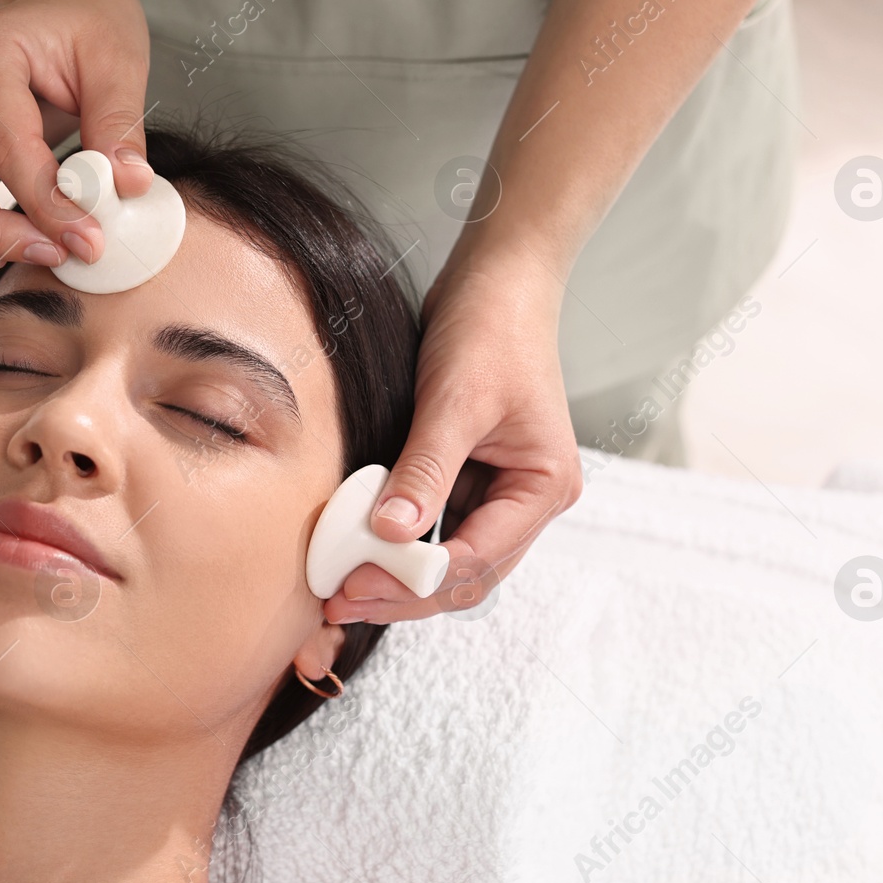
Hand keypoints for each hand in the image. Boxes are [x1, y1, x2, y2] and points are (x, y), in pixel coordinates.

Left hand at [322, 243, 583, 625]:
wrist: (495, 281)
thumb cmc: (491, 330)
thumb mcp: (455, 399)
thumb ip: (425, 469)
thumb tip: (391, 534)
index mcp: (544, 486)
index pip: (478, 558)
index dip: (414, 580)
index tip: (355, 583)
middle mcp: (526, 500)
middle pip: (464, 575)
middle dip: (401, 592)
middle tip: (338, 601)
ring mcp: (498, 493)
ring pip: (446, 560)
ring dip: (395, 575)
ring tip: (338, 583)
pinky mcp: (467, 479)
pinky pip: (430, 527)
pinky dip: (395, 542)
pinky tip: (354, 547)